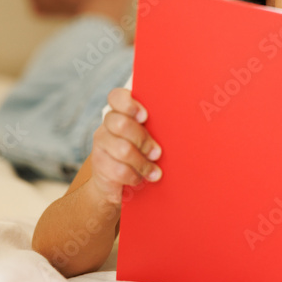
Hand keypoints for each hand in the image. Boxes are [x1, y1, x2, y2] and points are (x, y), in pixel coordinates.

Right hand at [87, 87, 161, 204]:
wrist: (121, 184)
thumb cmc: (146, 153)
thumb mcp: (152, 136)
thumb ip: (158, 126)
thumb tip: (183, 122)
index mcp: (123, 111)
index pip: (117, 97)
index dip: (129, 105)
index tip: (145, 116)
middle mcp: (109, 123)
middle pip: (121, 124)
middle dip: (143, 140)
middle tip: (157, 153)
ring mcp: (101, 142)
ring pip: (122, 149)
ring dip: (142, 163)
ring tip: (154, 171)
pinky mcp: (98, 163)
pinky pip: (118, 170)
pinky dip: (133, 176)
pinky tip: (139, 179)